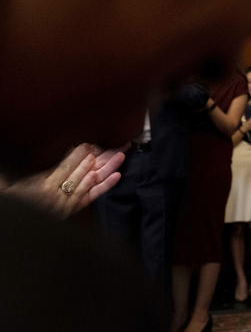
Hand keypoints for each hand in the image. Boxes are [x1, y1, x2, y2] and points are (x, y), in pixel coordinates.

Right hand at [3, 143, 124, 217]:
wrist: (17, 219)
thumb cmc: (19, 193)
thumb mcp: (24, 179)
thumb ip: (44, 168)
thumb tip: (69, 151)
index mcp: (44, 188)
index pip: (66, 167)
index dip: (78, 155)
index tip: (89, 144)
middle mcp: (58, 197)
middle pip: (83, 173)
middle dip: (100, 158)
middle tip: (114, 146)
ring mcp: (68, 204)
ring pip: (92, 183)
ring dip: (108, 167)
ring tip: (120, 155)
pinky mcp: (73, 210)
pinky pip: (92, 197)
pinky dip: (105, 186)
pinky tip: (117, 176)